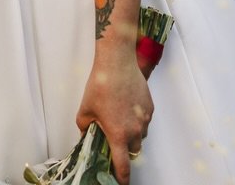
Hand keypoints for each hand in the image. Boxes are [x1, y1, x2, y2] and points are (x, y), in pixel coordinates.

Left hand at [76, 57, 151, 184]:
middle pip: (133, 150)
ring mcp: (145, 119)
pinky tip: (125, 106)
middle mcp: (135, 130)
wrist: (117, 63)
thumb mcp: (85, 110)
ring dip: (132, 133)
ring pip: (140, 135)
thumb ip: (84, 128)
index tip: (120, 182)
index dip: (122, 177)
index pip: (123, 164)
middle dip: (125, 149)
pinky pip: (144, 121)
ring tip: (119, 118)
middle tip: (114, 139)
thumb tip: (86, 135)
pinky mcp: (150, 107)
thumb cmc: (100, 85)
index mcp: (118, 134)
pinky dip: (137, 119)